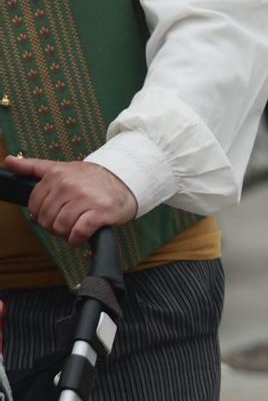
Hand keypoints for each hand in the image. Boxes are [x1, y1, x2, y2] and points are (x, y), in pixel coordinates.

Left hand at [3, 156, 138, 246]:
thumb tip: (7, 161)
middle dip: (52, 227)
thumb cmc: (91, 179)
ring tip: (71, 231)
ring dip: (64, 234)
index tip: (50, 217)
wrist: (124, 181)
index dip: (40, 215)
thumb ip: (32, 166)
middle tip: (62, 226)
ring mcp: (85, 199)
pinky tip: (79, 237)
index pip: (35, 203)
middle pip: (47, 217)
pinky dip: (76, 239)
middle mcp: (69, 186)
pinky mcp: (100, 212)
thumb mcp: (61, 168)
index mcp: (56, 175)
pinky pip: (79, 231)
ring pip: (61, 225)